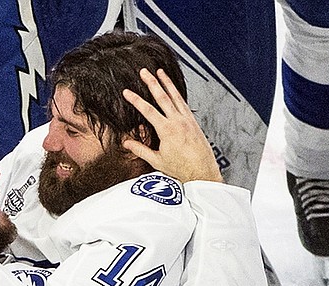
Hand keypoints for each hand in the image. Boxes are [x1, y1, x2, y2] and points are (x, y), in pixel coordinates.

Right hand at [122, 69, 222, 183]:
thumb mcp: (157, 161)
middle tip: (144, 72)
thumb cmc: (181, 168)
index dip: (136, 100)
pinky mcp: (193, 121)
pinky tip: (173, 89)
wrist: (201, 171)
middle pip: (162, 97)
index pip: (147, 111)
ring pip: (175, 96)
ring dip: (166, 82)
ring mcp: (187, 119)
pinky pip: (183, 102)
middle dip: (152, 82)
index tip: (127, 92)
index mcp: (167, 131)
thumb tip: (127, 143)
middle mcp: (178, 121)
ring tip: (160, 72)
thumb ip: (140, 150)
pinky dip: (177, 93)